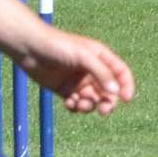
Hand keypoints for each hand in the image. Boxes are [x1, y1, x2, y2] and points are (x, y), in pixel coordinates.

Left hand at [16, 26, 134, 113]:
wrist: (30, 48)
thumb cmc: (59, 46)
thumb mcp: (85, 57)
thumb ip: (101, 73)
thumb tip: (116, 92)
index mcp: (101, 58)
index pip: (120, 73)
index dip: (126, 85)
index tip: (127, 99)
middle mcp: (92, 70)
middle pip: (107, 90)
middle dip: (107, 102)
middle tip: (104, 111)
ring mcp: (78, 81)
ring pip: (92, 99)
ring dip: (89, 105)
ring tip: (80, 105)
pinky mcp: (64, 89)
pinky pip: (76, 103)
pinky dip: (75, 107)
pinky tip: (69, 103)